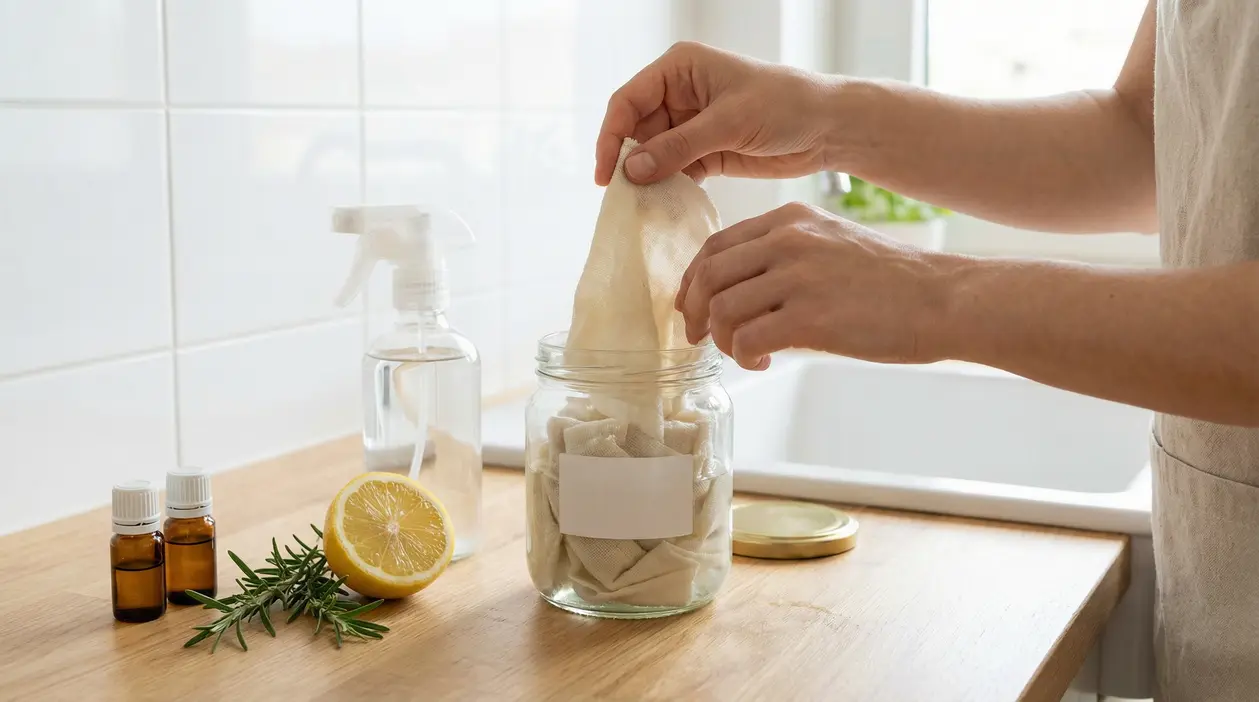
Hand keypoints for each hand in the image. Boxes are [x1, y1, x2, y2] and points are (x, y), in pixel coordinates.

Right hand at [596, 42, 838, 185]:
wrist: (828, 128)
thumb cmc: (785, 106)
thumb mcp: (728, 123)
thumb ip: (678, 147)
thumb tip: (631, 169)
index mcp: (679, 68)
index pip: (628, 101)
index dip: (611, 136)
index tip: (606, 173)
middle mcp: (680, 93)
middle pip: (636, 130)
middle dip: (629, 162)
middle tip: (623, 198)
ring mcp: (691, 124)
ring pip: (652, 154)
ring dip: (647, 179)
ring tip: (641, 207)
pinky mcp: (705, 151)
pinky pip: (674, 171)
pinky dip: (668, 188)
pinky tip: (663, 206)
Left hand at [676, 202, 952, 368]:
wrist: (944, 299)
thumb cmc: (892, 282)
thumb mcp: (831, 244)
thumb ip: (785, 256)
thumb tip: (738, 293)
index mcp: (790, 220)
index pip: (715, 246)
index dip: (693, 282)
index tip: (693, 308)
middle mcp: (788, 241)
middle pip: (708, 276)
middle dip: (694, 313)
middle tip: (701, 339)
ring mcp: (798, 277)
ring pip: (722, 310)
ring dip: (722, 340)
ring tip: (745, 353)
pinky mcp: (810, 317)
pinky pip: (746, 339)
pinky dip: (744, 356)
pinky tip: (763, 362)